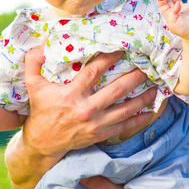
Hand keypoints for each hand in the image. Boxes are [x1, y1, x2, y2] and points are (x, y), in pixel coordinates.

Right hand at [21, 46, 157, 158]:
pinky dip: (139, 119)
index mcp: (71, 94)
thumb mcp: (33, 86)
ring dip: (142, 98)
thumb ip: (33, 63)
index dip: (109, 59)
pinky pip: (124, 127)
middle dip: (134, 78)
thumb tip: (41, 44)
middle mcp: (86, 109)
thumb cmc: (41, 111)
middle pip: (116, 90)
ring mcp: (95, 124)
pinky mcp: (100, 135)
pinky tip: (151, 112)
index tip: (123, 50)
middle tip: (147, 67)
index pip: (94, 72)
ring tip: (155, 87)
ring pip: (125, 109)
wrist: (43, 143)